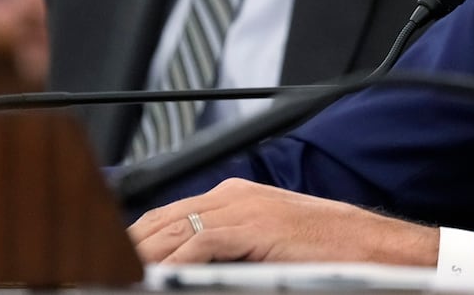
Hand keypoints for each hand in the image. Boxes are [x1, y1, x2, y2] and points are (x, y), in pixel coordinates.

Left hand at [129, 178, 438, 264]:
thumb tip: (188, 268)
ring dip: (140, 256)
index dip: (133, 242)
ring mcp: (243, 207)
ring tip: (115, 275)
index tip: (109, 262)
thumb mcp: (268, 244)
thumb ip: (229, 247)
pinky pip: (198, 244)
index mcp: (235, 197)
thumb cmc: (330, 252)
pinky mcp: (254, 225)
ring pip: (171, 230)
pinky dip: (171, 263)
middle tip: (97, 270)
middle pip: (159, 221)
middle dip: (126, 248)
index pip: (167, 218)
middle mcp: (234, 196)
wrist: (376, 247)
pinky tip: (155, 277)